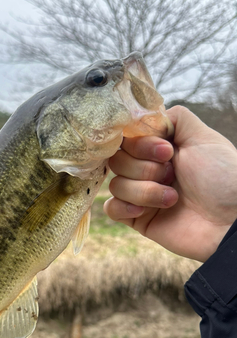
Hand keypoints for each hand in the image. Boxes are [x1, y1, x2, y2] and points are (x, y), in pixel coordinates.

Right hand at [104, 105, 236, 261]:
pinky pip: (112, 209)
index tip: (166, 151)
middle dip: (144, 168)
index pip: (127, 138)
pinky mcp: (137, 219)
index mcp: (160, 149)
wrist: (230, 220)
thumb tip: (144, 117)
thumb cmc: (222, 178)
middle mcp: (148, 169)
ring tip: (173, 199)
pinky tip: (144, 211)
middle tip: (172, 175)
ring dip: (145, 191)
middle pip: (116, 160)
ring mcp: (141, 195)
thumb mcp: (203, 137)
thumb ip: (175, 118)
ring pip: (116, 185)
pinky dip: (124, 207)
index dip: (140, 144)